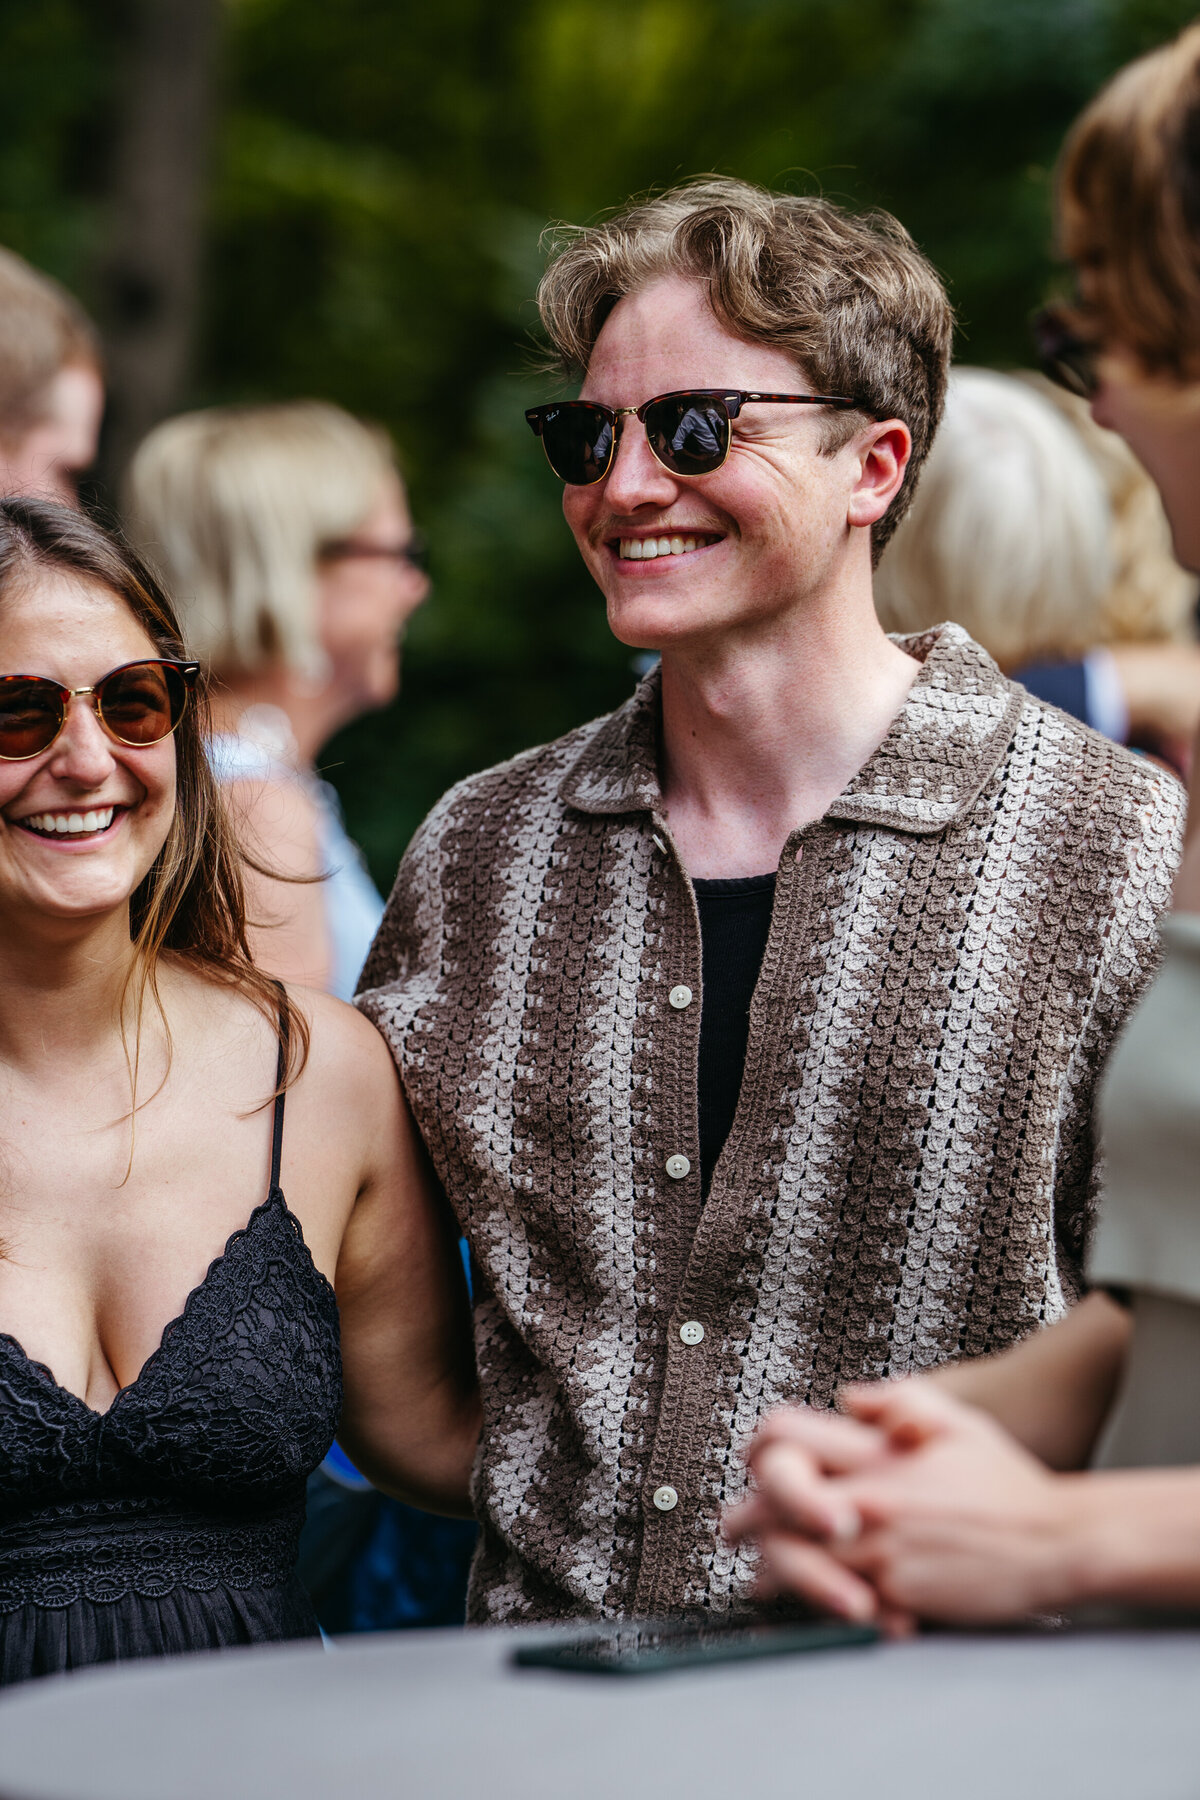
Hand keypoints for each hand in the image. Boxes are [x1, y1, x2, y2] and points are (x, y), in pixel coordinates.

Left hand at [728, 1382, 1082, 1627]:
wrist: (1057, 1542)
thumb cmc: (1006, 1485)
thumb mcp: (957, 1420)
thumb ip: (899, 1399)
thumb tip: (849, 1397)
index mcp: (877, 1453)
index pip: (785, 1436)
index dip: (760, 1446)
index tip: (755, 1462)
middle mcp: (870, 1499)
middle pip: (770, 1504)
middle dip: (744, 1518)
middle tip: (735, 1529)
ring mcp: (880, 1552)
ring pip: (790, 1561)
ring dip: (770, 1568)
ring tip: (762, 1573)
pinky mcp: (896, 1598)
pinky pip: (834, 1606)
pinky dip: (818, 1608)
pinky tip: (814, 1604)